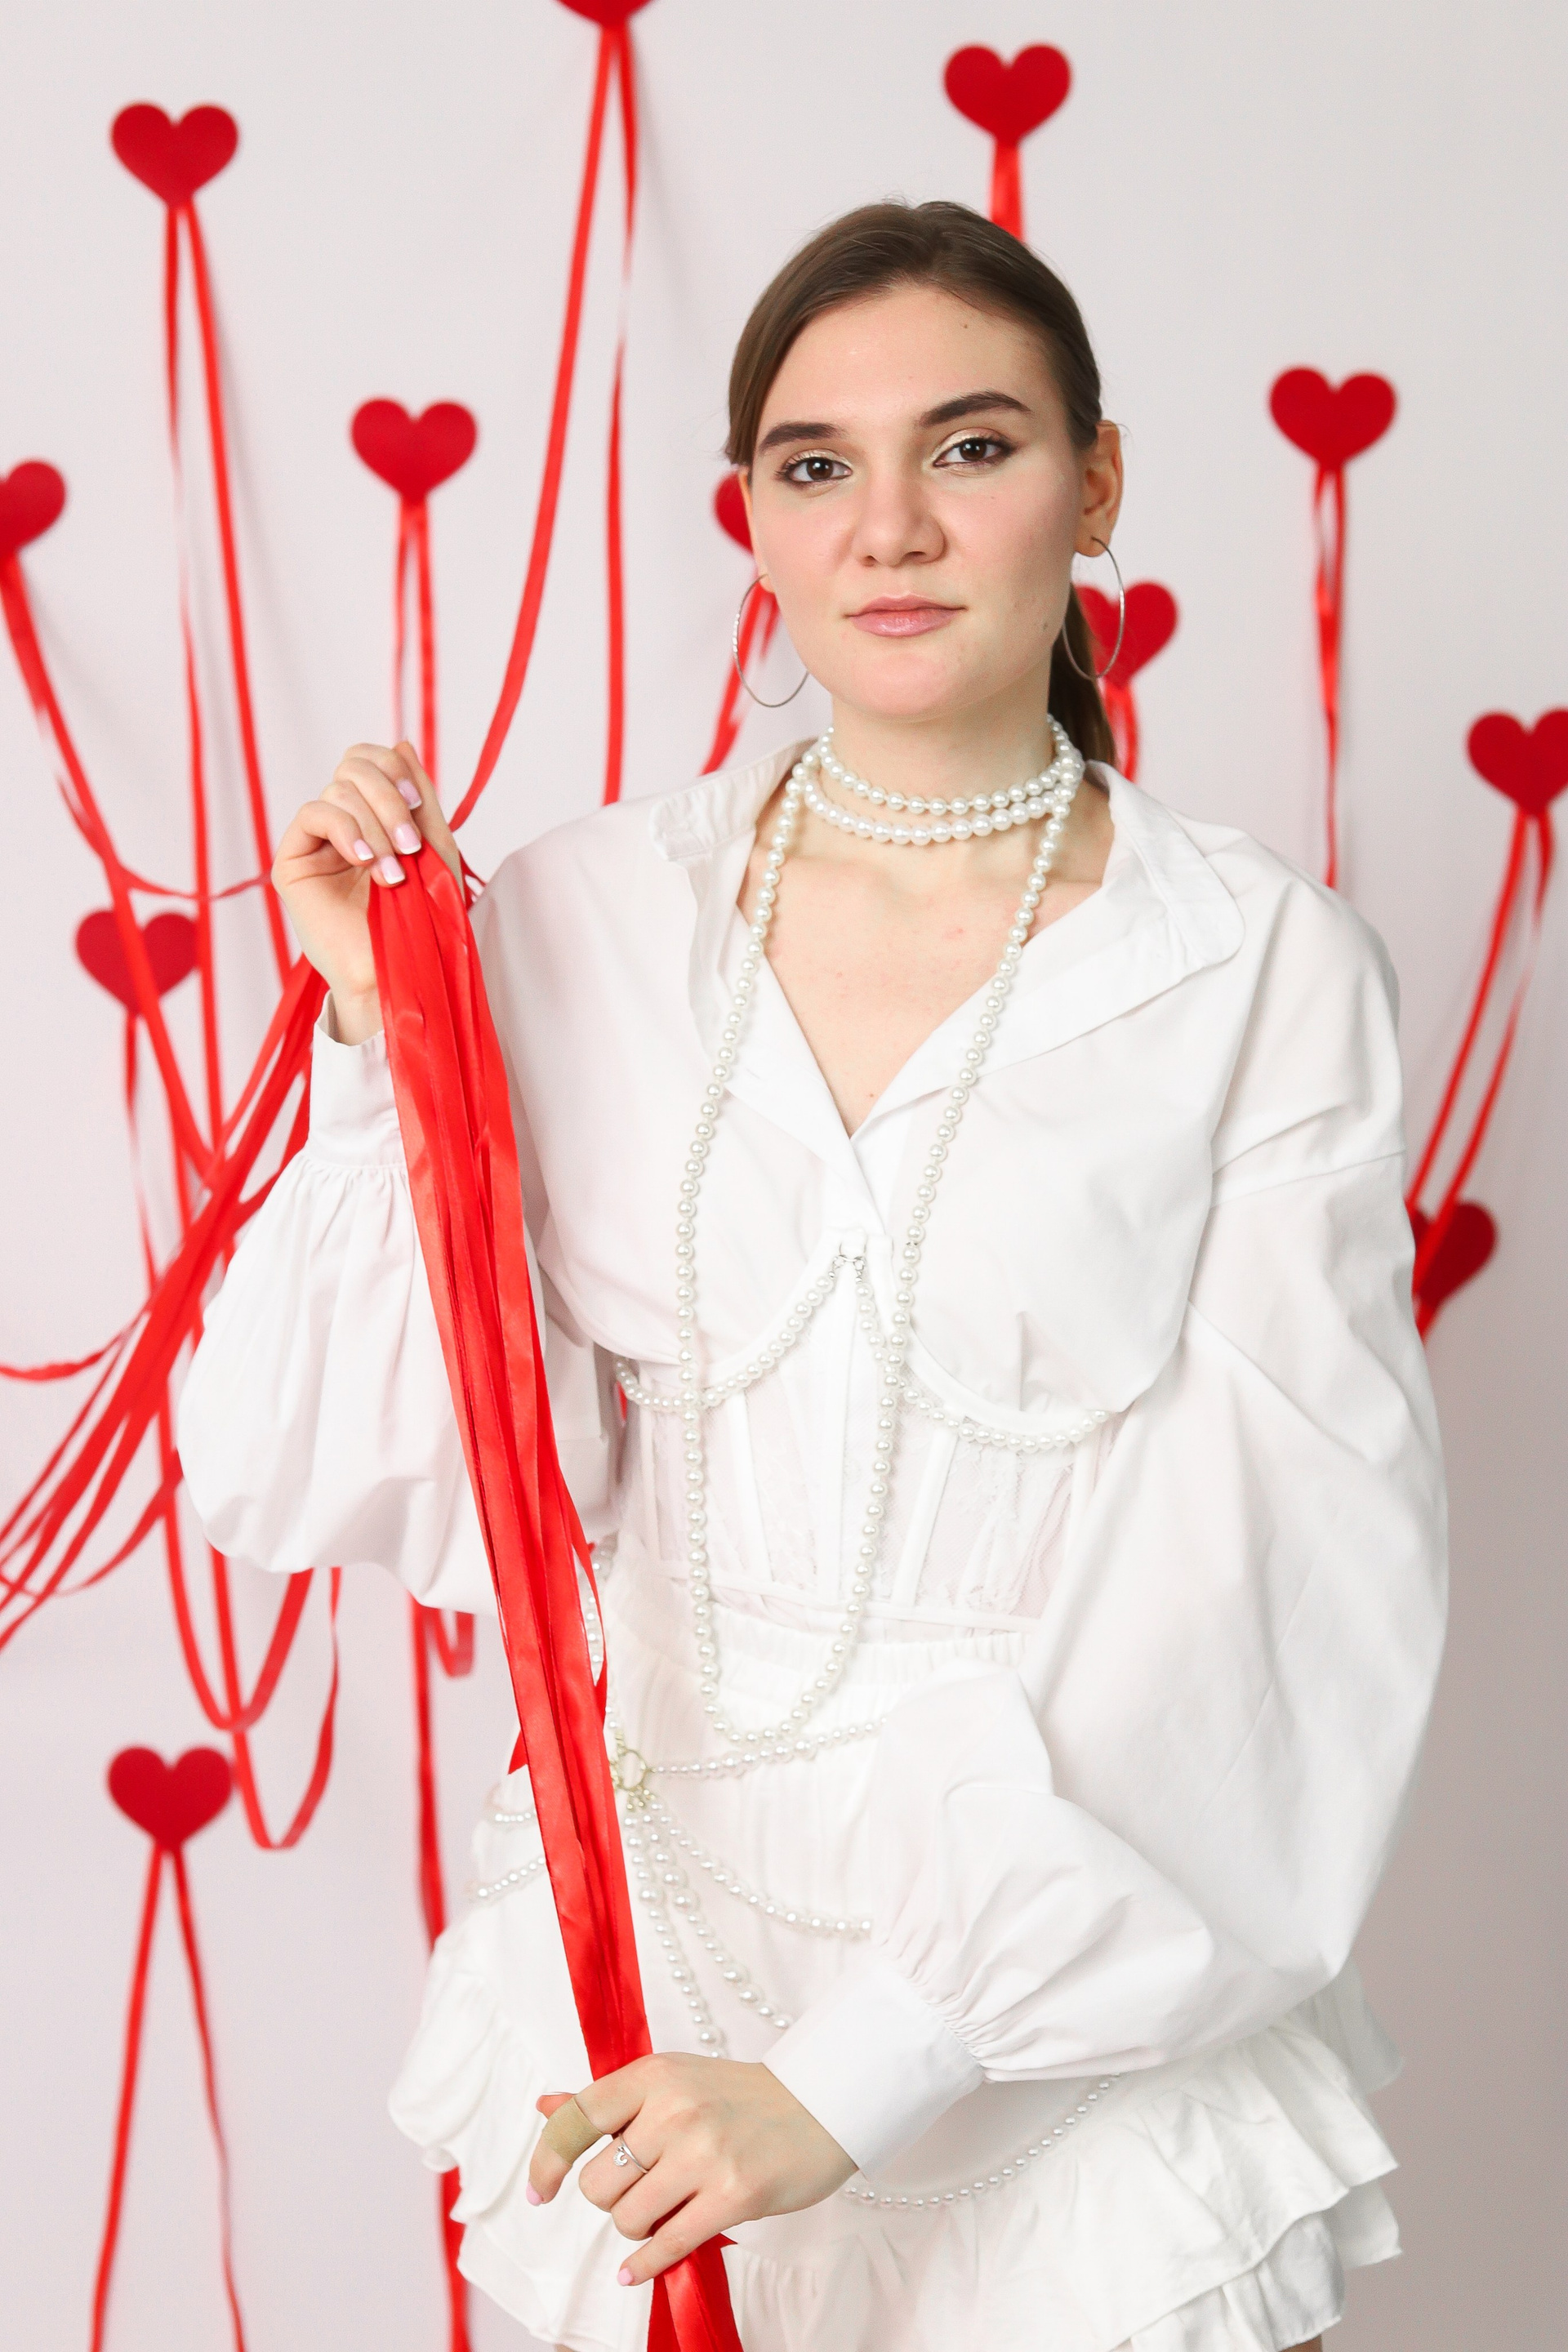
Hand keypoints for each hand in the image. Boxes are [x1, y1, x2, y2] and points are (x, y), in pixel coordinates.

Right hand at [271, 740, 462, 1042]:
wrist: (400, 970)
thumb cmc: (421, 919)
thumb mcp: (433, 847)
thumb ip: (419, 796)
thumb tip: (402, 742)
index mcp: (373, 817)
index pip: (370, 761)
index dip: (393, 770)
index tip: (419, 809)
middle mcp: (341, 825)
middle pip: (353, 765)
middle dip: (388, 798)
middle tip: (410, 844)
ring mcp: (315, 843)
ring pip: (339, 789)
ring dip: (376, 826)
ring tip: (393, 872)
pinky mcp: (293, 863)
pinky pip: (314, 813)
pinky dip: (346, 830)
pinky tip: (365, 862)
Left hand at [528, 2055, 854, 2286]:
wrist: (821, 2102)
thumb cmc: (738, 2096)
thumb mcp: (672, 2081)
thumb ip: (610, 2101)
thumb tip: (546, 2109)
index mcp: (654, 2075)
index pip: (578, 2118)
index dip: (548, 2160)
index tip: (540, 2192)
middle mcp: (674, 2110)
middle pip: (599, 2184)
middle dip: (612, 2199)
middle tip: (644, 2189)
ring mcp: (704, 2153)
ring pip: (628, 2218)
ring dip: (637, 2227)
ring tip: (665, 2211)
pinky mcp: (732, 2194)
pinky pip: (666, 2245)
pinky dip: (644, 2265)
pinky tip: (636, 2271)